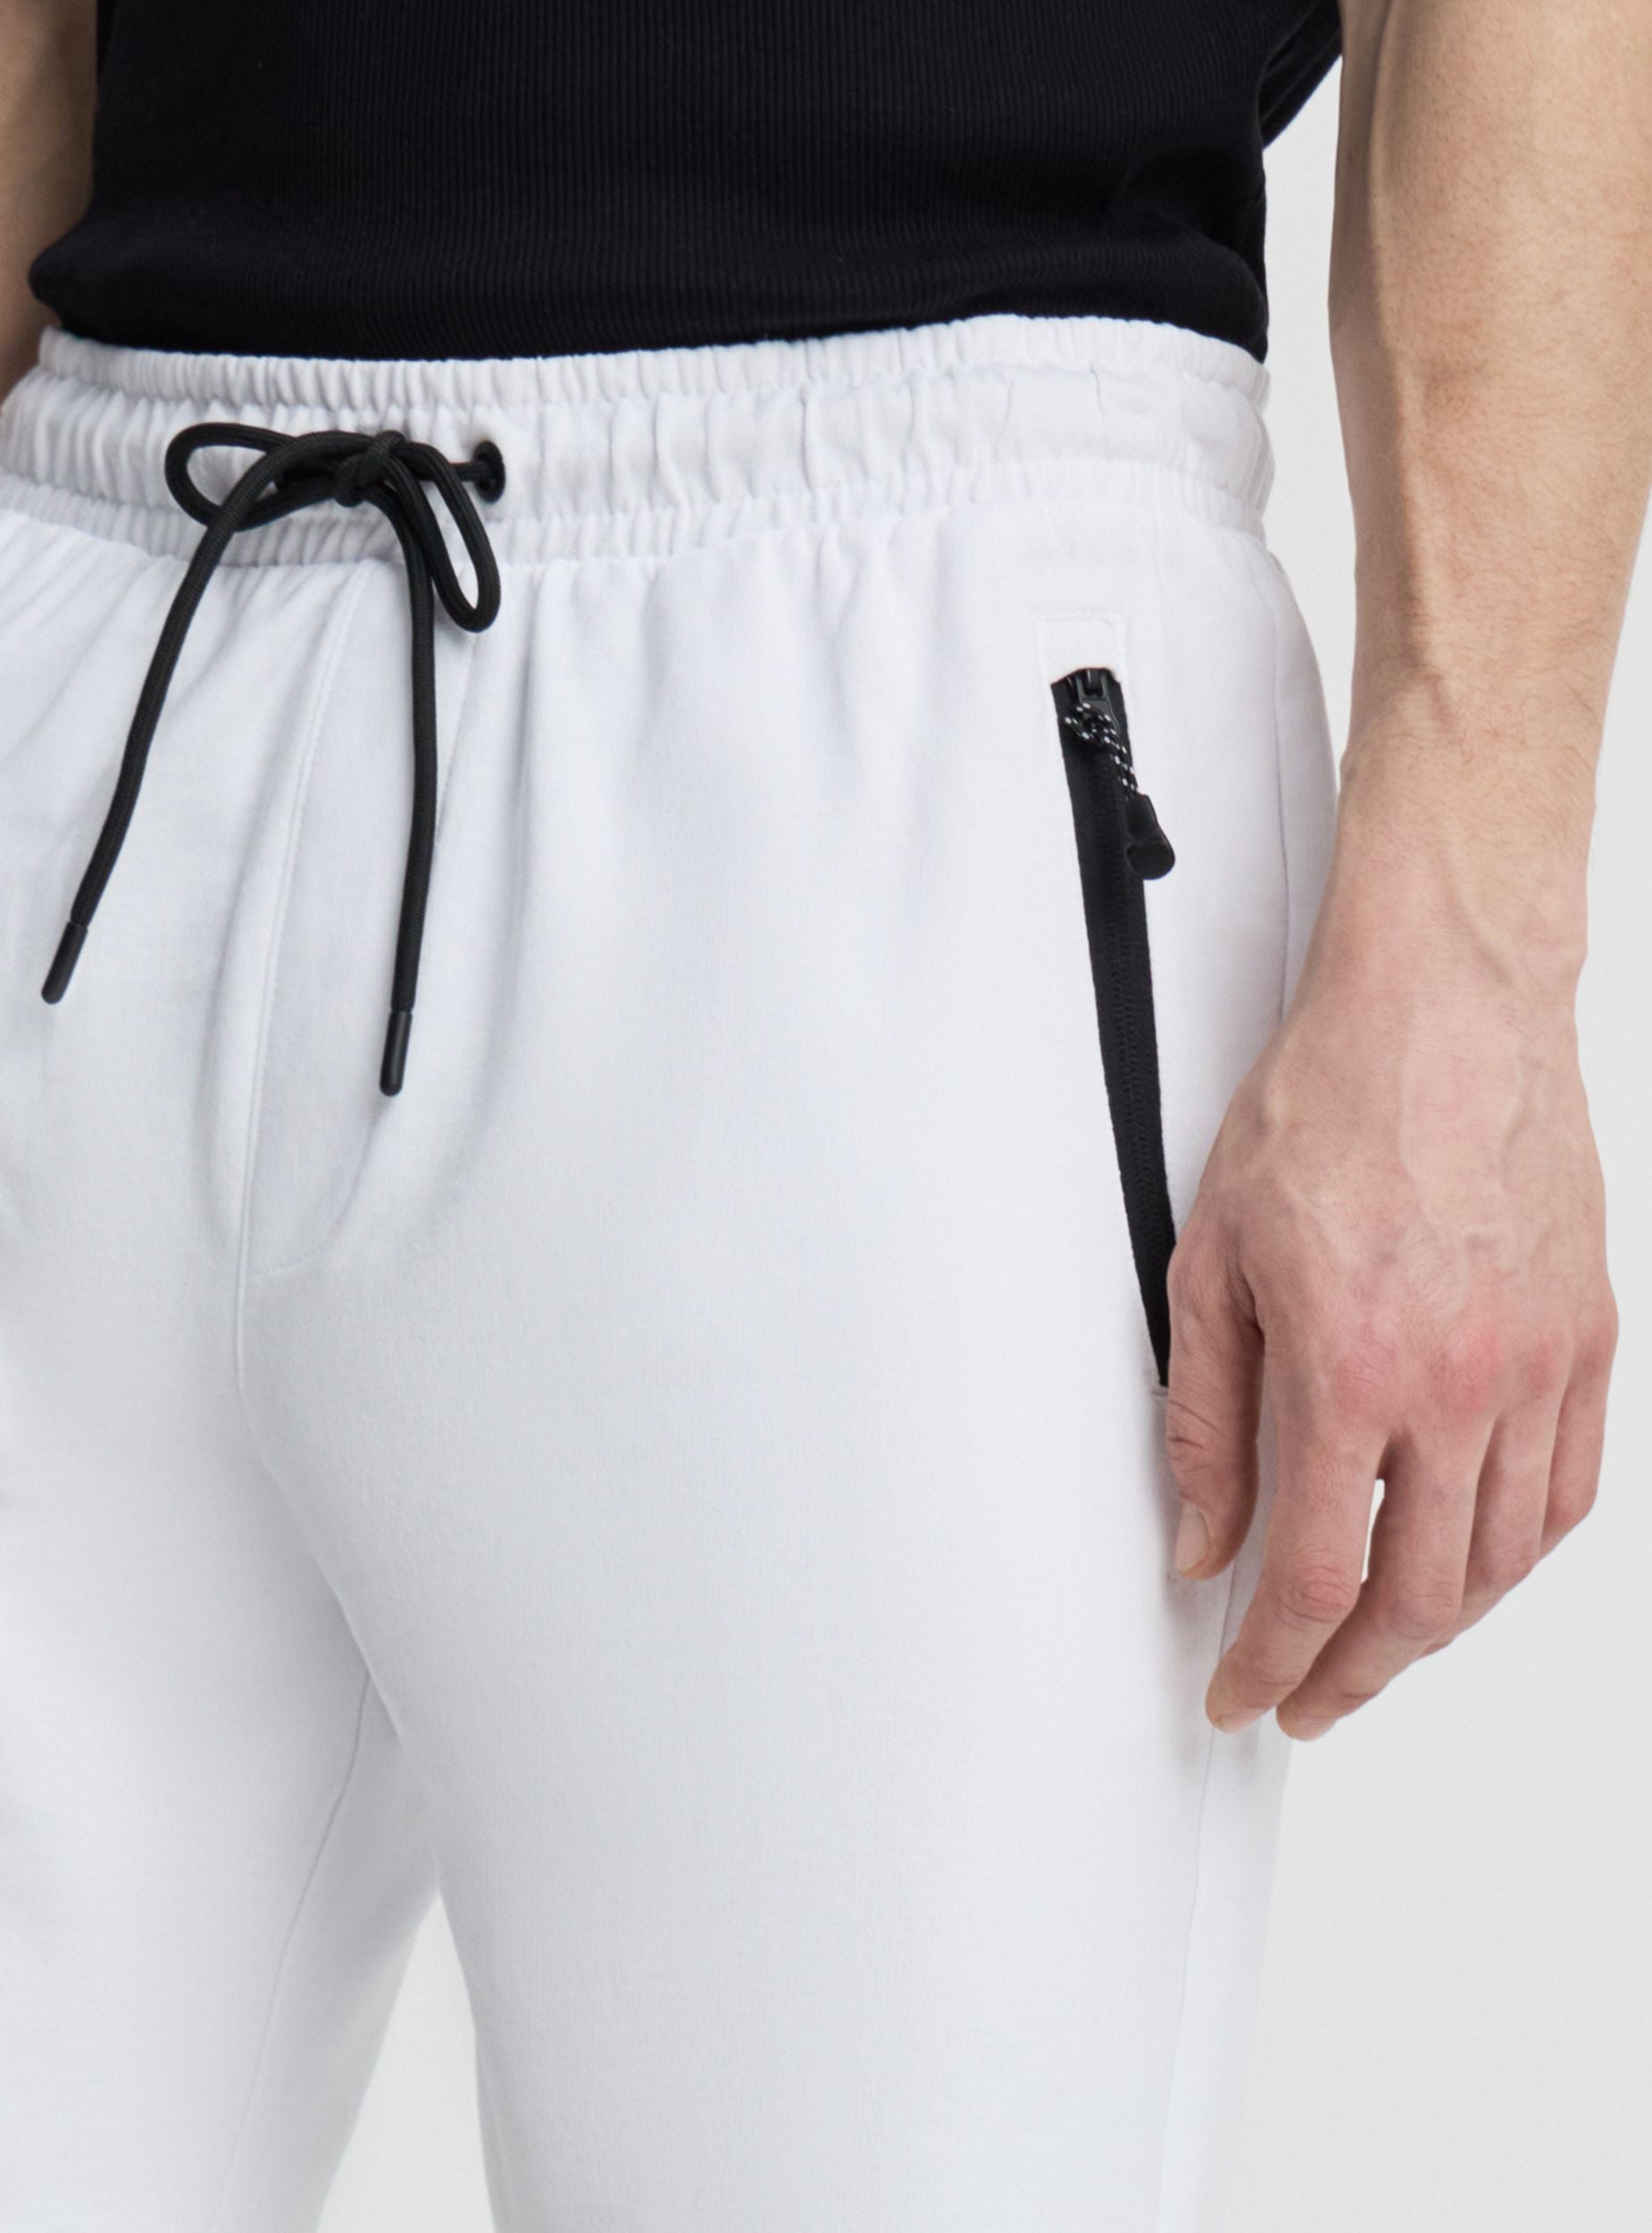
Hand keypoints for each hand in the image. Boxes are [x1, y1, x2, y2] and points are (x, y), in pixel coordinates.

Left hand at [1165, 825, 1615, 1740]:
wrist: (1444, 1009)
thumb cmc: (1328, 1107)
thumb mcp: (1213, 1262)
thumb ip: (1207, 1418)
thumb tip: (1203, 1539)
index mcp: (1352, 1370)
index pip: (1314, 1579)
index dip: (1272, 1660)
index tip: (1242, 1691)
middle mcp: (1460, 1386)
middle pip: (1418, 1600)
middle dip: (1352, 1675)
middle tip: (1305, 1695)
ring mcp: (1538, 1368)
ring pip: (1501, 1561)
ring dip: (1436, 1628)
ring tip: (1377, 1644)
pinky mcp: (1586, 1339)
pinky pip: (1568, 1492)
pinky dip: (1517, 1554)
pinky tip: (1473, 1561)